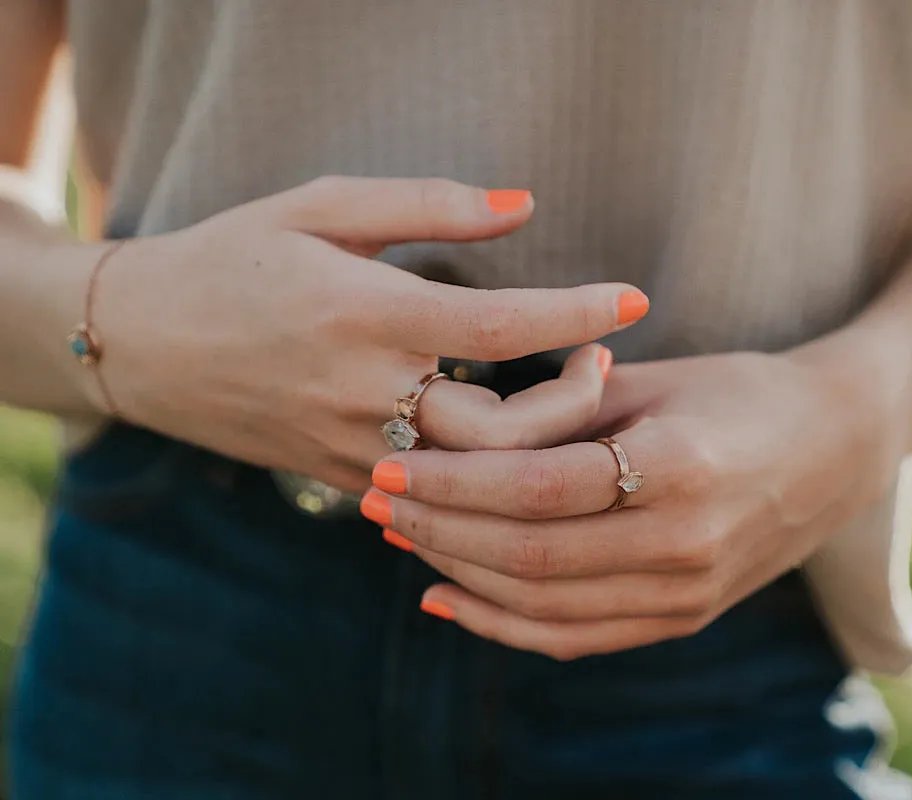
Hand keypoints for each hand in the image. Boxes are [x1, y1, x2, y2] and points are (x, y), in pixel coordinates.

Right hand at [87, 178, 648, 490]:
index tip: (634, 298)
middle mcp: (364, 392)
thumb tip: (525, 206)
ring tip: (571, 390)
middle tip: (601, 356)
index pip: (499, 326)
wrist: (139, 342)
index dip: (577, 314)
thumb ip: (430, 206)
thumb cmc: (235, 258)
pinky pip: (437, 495)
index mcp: (365, 314)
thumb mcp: (322, 207)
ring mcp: (352, 447)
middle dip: (576, 402)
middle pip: (505, 432)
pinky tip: (522, 442)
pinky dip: (491, 475)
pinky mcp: (342, 479)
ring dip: (542, 447)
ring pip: (478, 478)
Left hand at [362, 344, 903, 659]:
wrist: (837, 446)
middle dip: (438, 530)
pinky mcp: (683, 617)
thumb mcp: (653, 381)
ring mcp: (688, 593)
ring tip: (401, 539)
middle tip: (374, 501)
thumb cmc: (741, 391)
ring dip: (460, 576)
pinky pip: (576, 638)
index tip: (390, 465)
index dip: (452, 484)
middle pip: (530, 556)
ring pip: (544, 608)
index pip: (537, 490)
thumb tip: (457, 440)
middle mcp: (686, 543)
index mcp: (680, 466)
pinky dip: (504, 626)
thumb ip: (560, 415)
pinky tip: (450, 598)